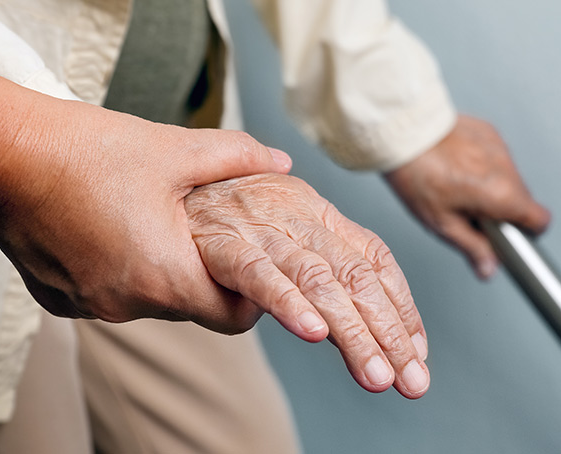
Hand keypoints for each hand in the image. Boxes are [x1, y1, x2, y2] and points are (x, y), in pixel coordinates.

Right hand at [0, 74, 291, 332]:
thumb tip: (281, 160)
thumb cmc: (86, 150)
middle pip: (191, 307)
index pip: (233, 318)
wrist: (3, 152)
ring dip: (163, 268)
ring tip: (158, 221)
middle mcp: (125, 304)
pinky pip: (110, 293)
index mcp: (164, 276)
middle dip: (207, 274)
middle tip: (206, 231)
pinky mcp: (60, 299)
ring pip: (150, 300)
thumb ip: (238, 157)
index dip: (254, 294)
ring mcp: (89, 305)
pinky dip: (123, 269)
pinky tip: (114, 227)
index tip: (254, 265)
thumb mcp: (176, 149)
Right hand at [185, 173, 429, 397]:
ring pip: (318, 280)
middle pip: (355, 277)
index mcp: (315, 213)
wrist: (143, 179)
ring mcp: (259, 227)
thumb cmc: (207, 214)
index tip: (417, 352)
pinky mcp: (218, 241)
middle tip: (411, 380)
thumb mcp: (269, 235)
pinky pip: (258, 272)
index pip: (373, 260)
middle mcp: (295, 216)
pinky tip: (313, 332)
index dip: (400, 306)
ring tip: (376, 375)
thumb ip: (302, 272)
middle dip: (388, 333)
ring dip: (352, 332)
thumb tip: (329, 322)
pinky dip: (288, 301)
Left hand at [384, 115, 550, 278]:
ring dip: (494, 187)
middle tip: (472, 212)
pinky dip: (484, 165)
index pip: (541, 220)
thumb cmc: (418, 176)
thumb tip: (488, 268)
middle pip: (523, 199)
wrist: (405, 134)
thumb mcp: (443, 223)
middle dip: (504, 210)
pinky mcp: (490, 132)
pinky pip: (496, 156)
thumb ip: (473, 248)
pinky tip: (460, 166)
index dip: (528, 232)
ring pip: (510, 177)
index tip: (510, 235)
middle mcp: (508, 169)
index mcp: (502, 195)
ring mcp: (500, 147)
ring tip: (461, 188)